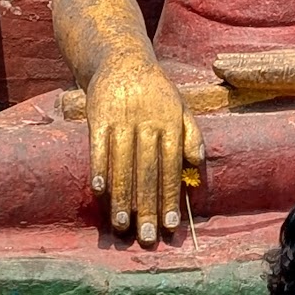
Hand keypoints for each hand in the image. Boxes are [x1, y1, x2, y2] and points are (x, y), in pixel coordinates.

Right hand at [85, 57, 203, 245]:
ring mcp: (121, 117)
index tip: (170, 225)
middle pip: (147, 170)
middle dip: (147, 206)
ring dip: (122, 195)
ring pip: (122, 163)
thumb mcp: (181, 105)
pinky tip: (99, 190)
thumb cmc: (155, 90)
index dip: (171, 196)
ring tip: (122, 224)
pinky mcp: (98, 114)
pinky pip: (98, 145)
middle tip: (147, 236)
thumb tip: (197, 163)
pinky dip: (98, 167)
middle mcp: (147, 121)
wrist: (122, 58)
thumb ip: (192, 133)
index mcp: (170, 121)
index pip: (171, 165)